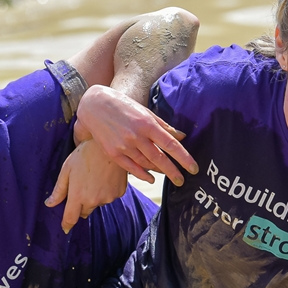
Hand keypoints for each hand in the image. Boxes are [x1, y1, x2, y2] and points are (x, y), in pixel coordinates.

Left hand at [45, 139, 128, 232]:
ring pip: (97, 204)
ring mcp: (108, 198)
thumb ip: (59, 190)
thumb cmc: (85, 154)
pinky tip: (104, 177)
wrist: (110, 146)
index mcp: (78, 196)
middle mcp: (93, 200)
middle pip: (84, 212)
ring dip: (94, 197)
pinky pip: (110, 197)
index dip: (66, 224)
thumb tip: (49, 204)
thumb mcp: (67, 170)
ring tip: (94, 178)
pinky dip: (106, 191)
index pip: (70, 218)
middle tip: (80, 187)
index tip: (65, 228)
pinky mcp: (119, 193)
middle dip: (80, 205)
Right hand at [73, 85, 197, 185]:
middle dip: (173, 172)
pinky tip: (151, 178)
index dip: (184, 158)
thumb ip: (164, 126)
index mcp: (147, 124)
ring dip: (160, 172)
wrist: (94, 106)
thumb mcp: (145, 112)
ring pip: (146, 164)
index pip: (170, 144)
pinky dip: (143, 175)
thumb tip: (182, 137)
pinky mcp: (113, 153)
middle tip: (182, 181)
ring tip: (170, 175)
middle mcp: (136, 136)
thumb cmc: (124, 106)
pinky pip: (131, 168)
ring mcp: (124, 146)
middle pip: (159, 159)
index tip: (193, 168)